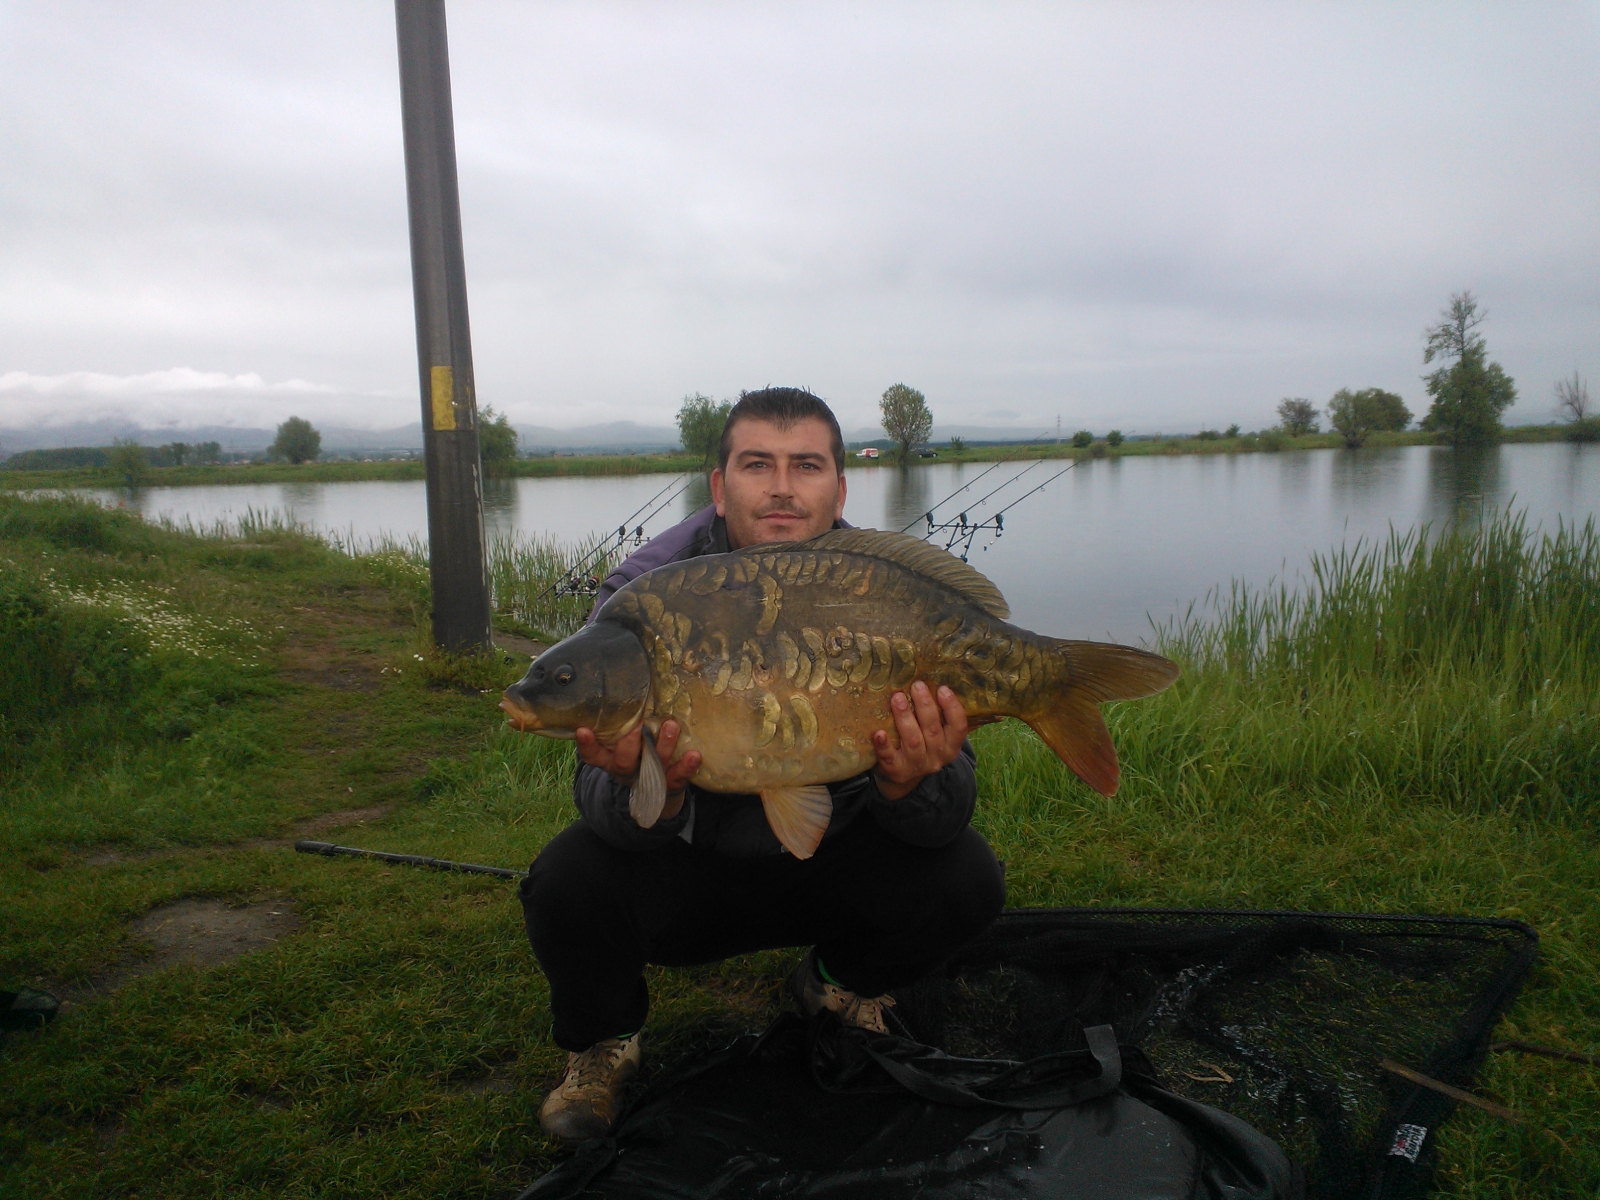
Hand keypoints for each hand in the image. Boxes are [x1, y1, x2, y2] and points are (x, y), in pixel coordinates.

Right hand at [575, 720, 702, 820]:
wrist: (656, 790)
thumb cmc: (636, 751)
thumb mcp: (622, 740)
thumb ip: (620, 722)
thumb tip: (622, 684)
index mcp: (610, 759)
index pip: (592, 755)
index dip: (586, 744)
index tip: (582, 730)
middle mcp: (627, 770)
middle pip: (623, 762)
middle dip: (629, 746)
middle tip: (636, 728)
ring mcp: (649, 778)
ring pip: (653, 766)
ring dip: (662, 746)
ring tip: (671, 726)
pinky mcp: (670, 783)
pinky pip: (677, 777)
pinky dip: (686, 767)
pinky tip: (694, 755)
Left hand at [870, 682, 968, 800]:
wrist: (903, 773)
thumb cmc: (920, 742)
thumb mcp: (935, 732)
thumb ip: (936, 714)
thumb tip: (929, 678)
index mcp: (951, 746)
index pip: (959, 727)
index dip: (952, 708)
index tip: (943, 689)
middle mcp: (937, 757)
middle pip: (933, 731)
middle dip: (925, 706)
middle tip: (916, 686)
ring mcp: (916, 765)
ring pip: (913, 741)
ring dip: (905, 718)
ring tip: (897, 698)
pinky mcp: (896, 771)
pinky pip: (890, 758)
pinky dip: (884, 745)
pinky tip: (878, 732)